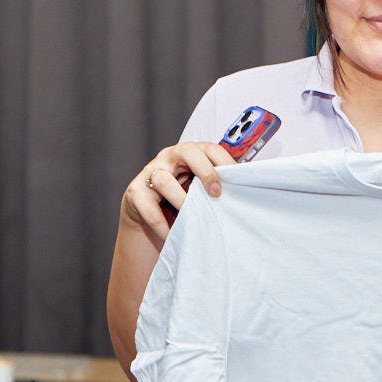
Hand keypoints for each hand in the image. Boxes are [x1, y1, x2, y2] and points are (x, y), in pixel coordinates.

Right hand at [121, 141, 235, 242]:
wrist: (146, 215)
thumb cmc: (181, 198)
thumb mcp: (198, 187)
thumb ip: (215, 185)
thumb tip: (245, 190)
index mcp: (190, 153)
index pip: (210, 148)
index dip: (224, 161)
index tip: (236, 179)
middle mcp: (169, 158)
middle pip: (187, 152)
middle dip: (205, 171)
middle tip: (217, 193)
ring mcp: (150, 173)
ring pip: (164, 180)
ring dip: (181, 199)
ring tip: (192, 216)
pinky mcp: (135, 193)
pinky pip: (148, 206)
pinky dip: (161, 223)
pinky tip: (172, 233)